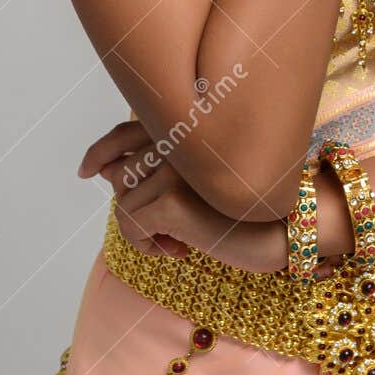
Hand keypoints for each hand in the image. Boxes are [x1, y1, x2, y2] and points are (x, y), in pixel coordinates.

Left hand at [77, 119, 287, 273]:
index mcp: (186, 125)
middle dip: (137, 208)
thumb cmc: (246, 206)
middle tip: (171, 229)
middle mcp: (179, 135)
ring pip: (124, 204)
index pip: (127, 131)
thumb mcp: (200, 180)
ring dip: (144, 230)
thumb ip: (158, 165)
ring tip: (179, 240)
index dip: (101, 151)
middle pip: (121, 174)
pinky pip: (130, 226)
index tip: (87, 171)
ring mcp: (175, 164)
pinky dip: (147, 246)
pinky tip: (180, 250)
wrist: (287, 228)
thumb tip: (105, 170)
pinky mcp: (172, 197)